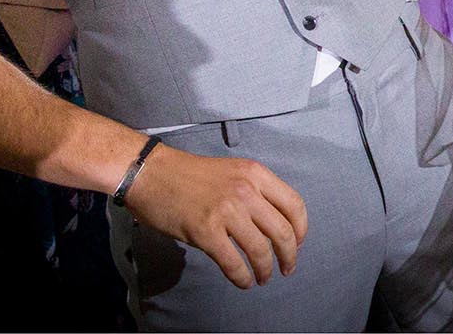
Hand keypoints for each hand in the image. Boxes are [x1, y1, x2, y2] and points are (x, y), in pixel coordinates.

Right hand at [120, 144, 308, 289]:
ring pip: (261, 250)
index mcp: (256, 173)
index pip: (294, 205)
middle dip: (289, 255)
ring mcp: (227, 211)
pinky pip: (234, 263)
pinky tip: (244, 281)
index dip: (301, 230)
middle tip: (287, 268)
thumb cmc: (189, 175)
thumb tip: (272, 222)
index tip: (298, 243)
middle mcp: (246, 191)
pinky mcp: (206, 231)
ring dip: (266, 270)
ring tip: (264, 277)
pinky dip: (243, 277)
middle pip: (283, 231)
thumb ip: (255, 191)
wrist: (151, 173)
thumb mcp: (232, 172)